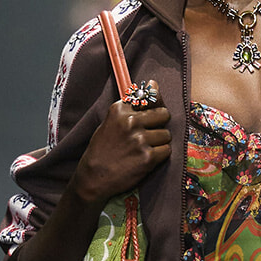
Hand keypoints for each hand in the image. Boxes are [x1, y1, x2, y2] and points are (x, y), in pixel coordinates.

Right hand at [72, 83, 170, 204]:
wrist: (93, 177)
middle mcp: (131, 121)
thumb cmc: (103, 149)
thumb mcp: (112, 121)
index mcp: (120, 109)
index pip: (150, 98)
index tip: (148, 117)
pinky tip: (144, 159)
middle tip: (147, 136)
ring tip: (142, 150)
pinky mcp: (147, 157)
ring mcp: (140, 140)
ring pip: (166, 135)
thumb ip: (133, 104)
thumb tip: (154, 83)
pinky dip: (159, 156)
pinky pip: (166, 151)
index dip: (152, 109)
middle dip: (159, 125)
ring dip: (159, 143)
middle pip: (164, 115)